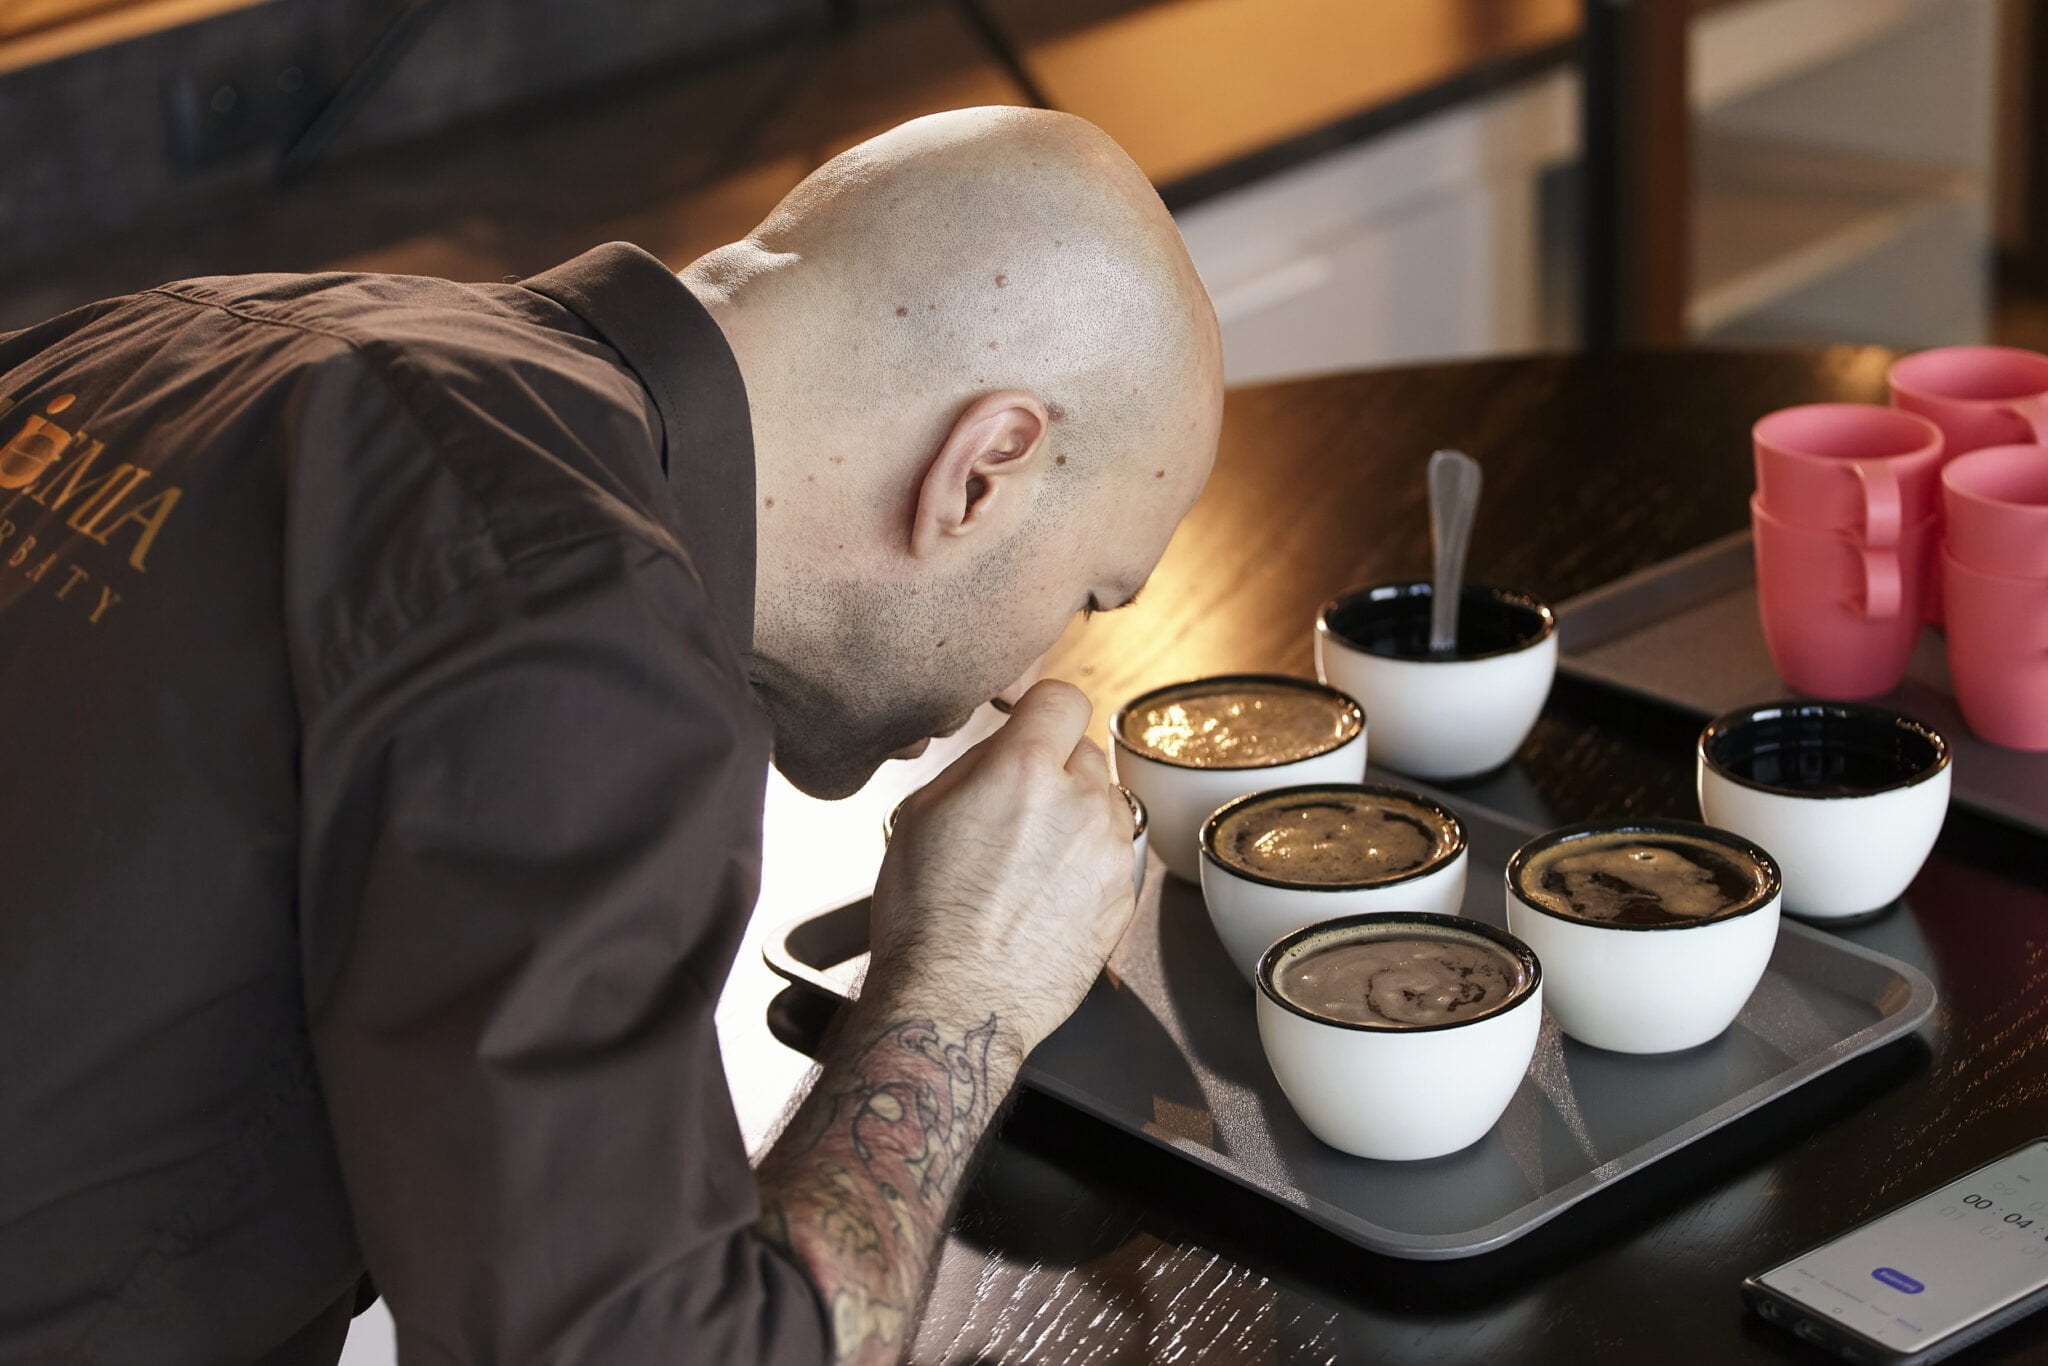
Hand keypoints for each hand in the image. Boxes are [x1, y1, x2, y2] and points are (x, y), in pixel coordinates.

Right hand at [867, 678, 1136, 1051]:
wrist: (956, 1002)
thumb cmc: (925, 918)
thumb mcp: (919, 813)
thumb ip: (975, 763)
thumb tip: (1004, 744)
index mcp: (1024, 770)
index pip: (1062, 697)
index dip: (1041, 712)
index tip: (1031, 729)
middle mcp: (1079, 802)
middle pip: (1084, 753)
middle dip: (1054, 771)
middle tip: (1015, 813)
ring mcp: (1108, 851)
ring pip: (1105, 803)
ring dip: (1077, 817)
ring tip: (1030, 862)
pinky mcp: (1123, 896)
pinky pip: (1112, 854)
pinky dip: (1087, 864)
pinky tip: (1046, 896)